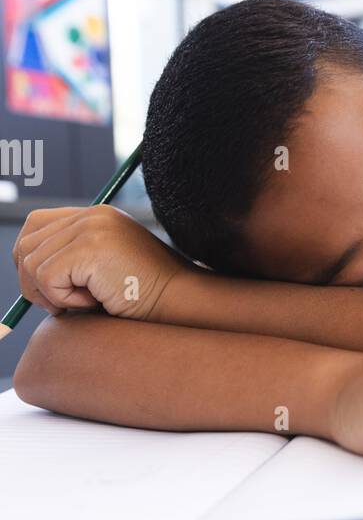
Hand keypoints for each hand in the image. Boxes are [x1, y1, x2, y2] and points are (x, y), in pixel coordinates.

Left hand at [11, 207, 189, 319]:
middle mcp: (91, 216)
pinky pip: (47, 277)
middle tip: (61, 303)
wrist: (180, 301)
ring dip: (52, 293)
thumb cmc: (146, 297)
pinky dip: (63, 299)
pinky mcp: (90, 248)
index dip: (31, 261)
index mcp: (95, 217)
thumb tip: (28, 279)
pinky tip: (94, 300)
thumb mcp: (104, 271)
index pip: (36, 226)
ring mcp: (91, 228)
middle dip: (33, 281)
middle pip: (26, 243)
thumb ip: (72, 262)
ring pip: (32, 263)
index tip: (49, 289)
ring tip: (86, 300)